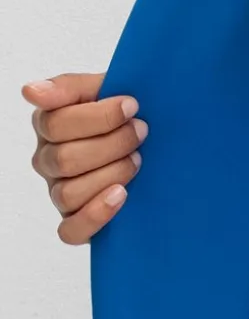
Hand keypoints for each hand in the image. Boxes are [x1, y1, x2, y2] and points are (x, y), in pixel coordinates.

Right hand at [22, 73, 147, 244]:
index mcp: (48, 123)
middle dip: (112, 143)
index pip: (56, 124)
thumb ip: (69, 87)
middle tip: (141, 130)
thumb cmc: (124, 111)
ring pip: (69, 193)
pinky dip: (96, 215)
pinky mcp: (73, 220)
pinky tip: (120, 195)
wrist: (149, 138)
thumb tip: (30, 91)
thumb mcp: (103, 87)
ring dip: (112, 173)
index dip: (99, 116)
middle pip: (65, 159)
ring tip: (136, 158)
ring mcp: (57, 191)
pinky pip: (70, 230)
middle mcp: (47, 159)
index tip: (131, 105)